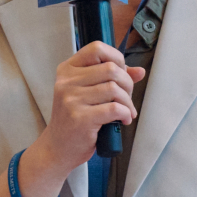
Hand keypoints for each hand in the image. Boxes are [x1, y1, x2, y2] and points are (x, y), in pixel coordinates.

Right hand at [30, 42, 145, 177]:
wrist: (58, 147)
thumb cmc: (74, 119)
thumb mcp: (88, 93)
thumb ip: (111, 79)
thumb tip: (139, 71)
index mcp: (67, 70)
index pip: (96, 49)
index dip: (116, 58)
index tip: (121, 74)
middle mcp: (66, 82)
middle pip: (110, 69)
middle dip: (127, 84)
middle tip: (126, 98)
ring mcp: (71, 99)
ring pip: (114, 88)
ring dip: (127, 102)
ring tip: (126, 112)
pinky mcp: (80, 118)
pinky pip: (114, 108)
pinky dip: (125, 114)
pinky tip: (123, 120)